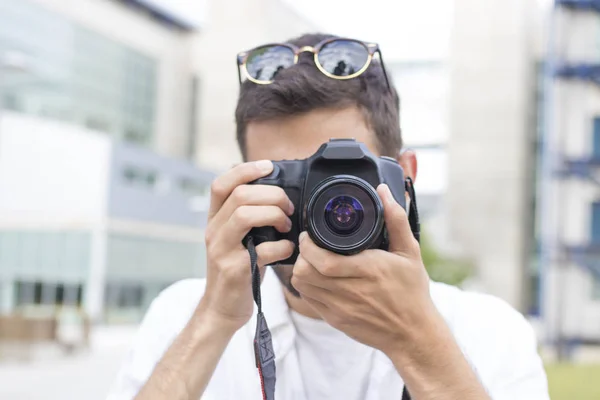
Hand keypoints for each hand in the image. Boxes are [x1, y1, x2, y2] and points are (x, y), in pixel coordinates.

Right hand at [199, 161, 295, 332]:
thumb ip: (248, 217)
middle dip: (271, 195)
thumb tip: (277, 192)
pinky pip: (262, 250)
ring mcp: (222, 250)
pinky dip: (281, 247)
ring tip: (287, 226)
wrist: (222, 308)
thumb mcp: (237, 239)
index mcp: (215, 220)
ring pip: (244, 215)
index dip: (244, 169)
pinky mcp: (234, 271)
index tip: (269, 166)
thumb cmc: (238, 269)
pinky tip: (287, 250)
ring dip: (273, 215)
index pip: (221, 184)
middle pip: (240, 195)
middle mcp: (214, 231)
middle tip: (288, 207)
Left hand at [291, 184, 440, 354]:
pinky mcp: (335, 320)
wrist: (412, 334)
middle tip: (309, 244)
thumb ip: (395, 219)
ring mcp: (340, 309)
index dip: (308, 245)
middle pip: (306, 272)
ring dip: (301, 269)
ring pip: (303, 286)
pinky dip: (306, 286)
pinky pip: (308, 300)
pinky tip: (316, 277)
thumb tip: (384, 191)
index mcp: (369, 271)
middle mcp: (352, 292)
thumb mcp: (410, 252)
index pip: (324, 261)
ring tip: (311, 259)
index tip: (309, 234)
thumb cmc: (412, 291)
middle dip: (301, 254)